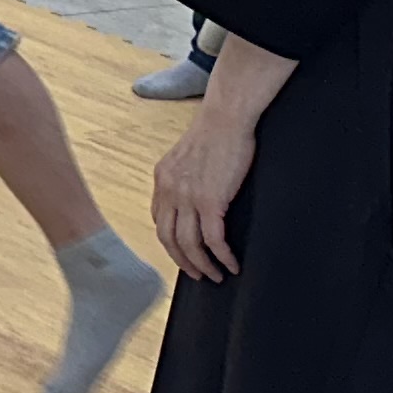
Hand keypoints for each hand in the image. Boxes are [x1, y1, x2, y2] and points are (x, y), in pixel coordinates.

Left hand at [151, 110, 256, 279]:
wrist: (226, 117)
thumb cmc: (214, 133)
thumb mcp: (186, 156)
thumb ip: (183, 177)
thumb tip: (192, 195)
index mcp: (162, 179)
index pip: (160, 220)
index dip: (171, 241)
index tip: (184, 252)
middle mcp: (169, 191)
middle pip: (169, 239)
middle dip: (183, 261)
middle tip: (198, 274)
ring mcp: (188, 197)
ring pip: (190, 245)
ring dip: (203, 265)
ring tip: (217, 275)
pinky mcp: (211, 201)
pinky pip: (214, 240)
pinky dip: (222, 257)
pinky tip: (232, 264)